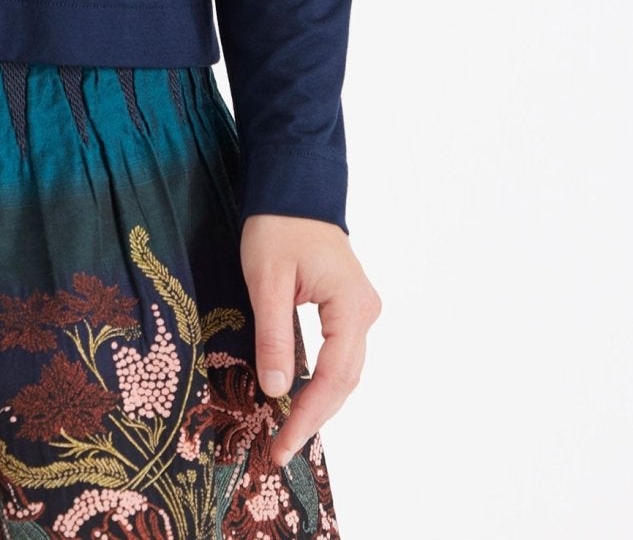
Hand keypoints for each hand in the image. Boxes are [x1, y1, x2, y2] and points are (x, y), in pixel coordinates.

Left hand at [240, 213, 380, 464]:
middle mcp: (365, 312)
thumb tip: (276, 389)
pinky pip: (339, 354)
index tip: (282, 445)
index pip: (332, 378)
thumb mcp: (267, 280)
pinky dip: (321, 379)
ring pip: (344, 370)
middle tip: (280, 449)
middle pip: (344, 381)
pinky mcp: (348, 306)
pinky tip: (299, 396)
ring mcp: (360, 309)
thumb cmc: (278, 224)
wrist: (293, 183)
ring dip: (318, 401)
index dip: (307, 416)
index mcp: (351, 307)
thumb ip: (275, 336)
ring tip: (288, 432)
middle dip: (313, 416)